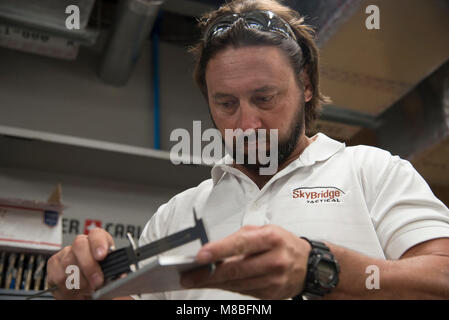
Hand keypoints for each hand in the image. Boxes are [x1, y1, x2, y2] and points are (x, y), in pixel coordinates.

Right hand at [46, 228, 114, 298]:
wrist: (88, 290)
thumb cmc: (100, 280)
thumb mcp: (110, 273)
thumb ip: (113, 270)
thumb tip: (121, 274)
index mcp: (98, 242)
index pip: (96, 234)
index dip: (99, 243)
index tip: (102, 255)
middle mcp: (81, 245)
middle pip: (80, 245)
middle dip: (89, 266)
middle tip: (97, 281)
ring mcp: (65, 253)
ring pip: (68, 264)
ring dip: (80, 282)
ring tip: (88, 289)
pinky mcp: (53, 265)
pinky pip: (58, 277)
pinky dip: (69, 289)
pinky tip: (76, 291)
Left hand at [180, 225, 310, 298]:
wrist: (309, 265)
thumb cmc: (283, 243)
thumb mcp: (264, 230)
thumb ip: (240, 238)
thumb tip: (214, 249)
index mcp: (272, 238)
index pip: (241, 244)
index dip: (219, 250)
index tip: (200, 256)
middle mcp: (274, 260)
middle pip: (236, 269)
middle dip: (208, 274)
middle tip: (188, 275)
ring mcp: (274, 280)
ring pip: (236, 283)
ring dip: (214, 282)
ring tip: (195, 279)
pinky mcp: (272, 294)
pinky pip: (243, 291)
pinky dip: (227, 287)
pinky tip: (216, 283)